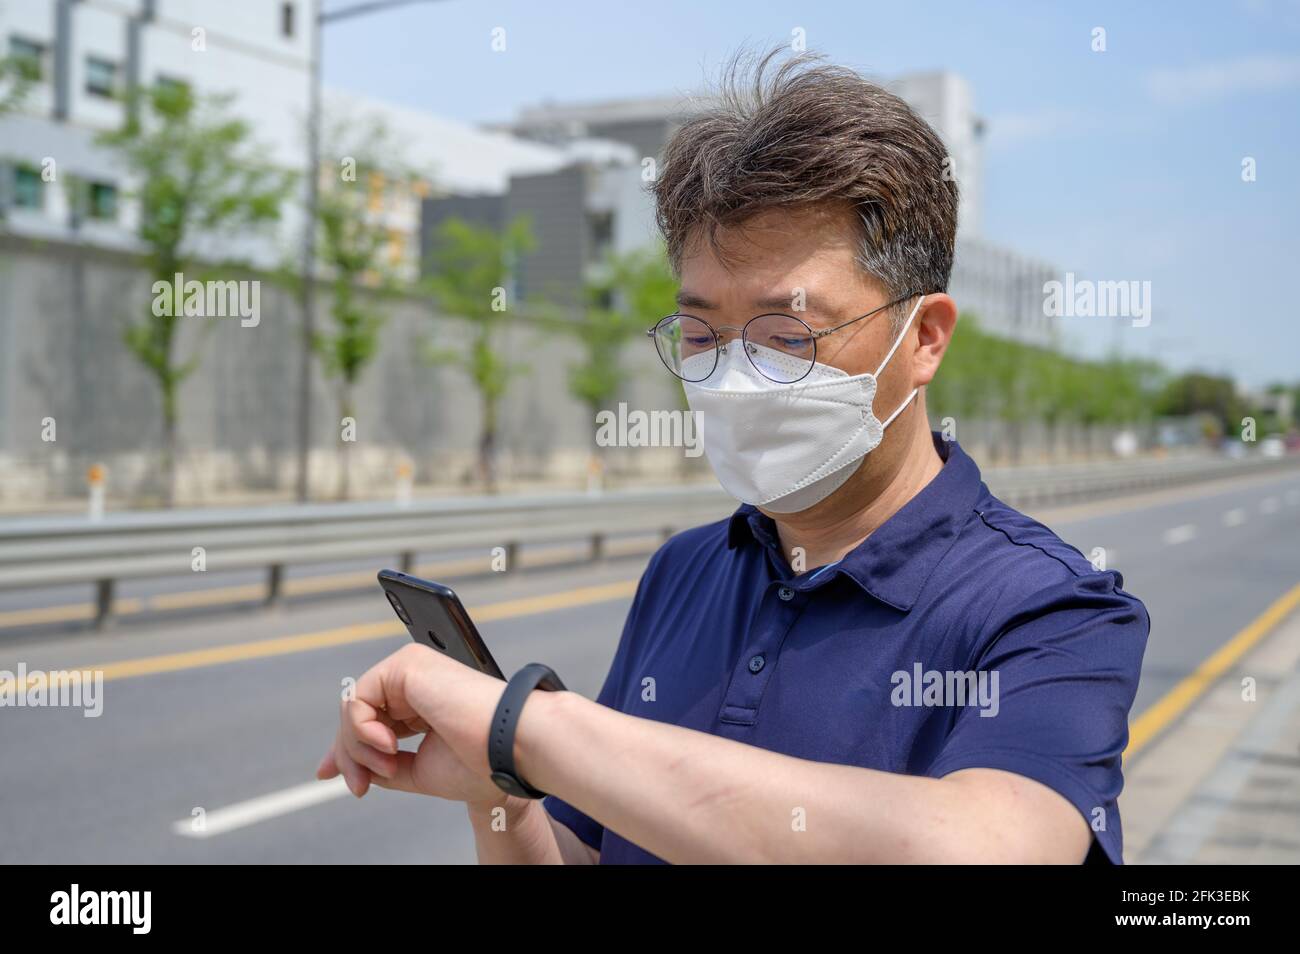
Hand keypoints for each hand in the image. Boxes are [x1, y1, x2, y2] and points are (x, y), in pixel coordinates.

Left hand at [316, 643, 507, 807]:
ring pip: (355, 708)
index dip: (348, 746)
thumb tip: (349, 766)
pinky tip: (387, 745)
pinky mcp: (407, 665)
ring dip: (358, 747)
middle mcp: (416, 680)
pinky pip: (359, 698)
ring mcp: (411, 669)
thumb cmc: (477, 762)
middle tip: (358, 786)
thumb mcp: (418, 769)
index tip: (328, 773)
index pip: (373, 718)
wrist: (506, 751)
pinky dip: (361, 729)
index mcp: (423, 702)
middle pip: (359, 713)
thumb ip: (383, 764)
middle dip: (349, 753)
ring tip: (386, 766)